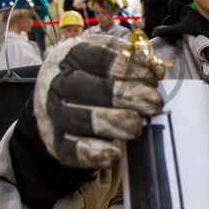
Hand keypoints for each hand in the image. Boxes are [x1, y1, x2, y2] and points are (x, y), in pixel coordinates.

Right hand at [34, 33, 164, 168]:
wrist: (57, 95)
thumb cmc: (94, 71)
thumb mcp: (110, 53)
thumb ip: (135, 58)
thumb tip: (157, 69)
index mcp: (71, 54)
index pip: (98, 57)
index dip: (128, 67)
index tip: (154, 77)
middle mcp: (57, 82)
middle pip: (88, 88)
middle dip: (125, 95)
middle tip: (154, 103)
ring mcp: (52, 112)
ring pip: (80, 119)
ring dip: (112, 123)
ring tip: (137, 127)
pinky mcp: (54, 142)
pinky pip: (69, 150)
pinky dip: (93, 154)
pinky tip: (115, 155)